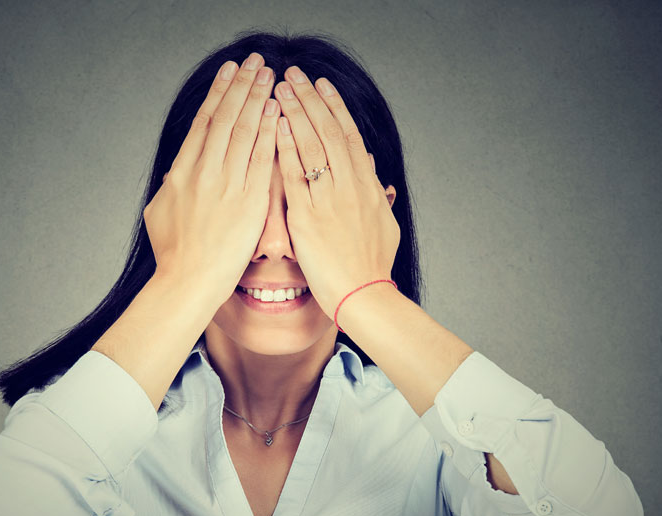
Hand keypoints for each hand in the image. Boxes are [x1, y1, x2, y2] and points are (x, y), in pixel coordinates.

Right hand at [143, 52, 278, 303]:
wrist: (187, 284)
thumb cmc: (173, 257)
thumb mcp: (160, 214)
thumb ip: (170, 189)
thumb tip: (174, 174)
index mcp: (181, 173)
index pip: (203, 123)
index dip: (218, 94)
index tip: (229, 72)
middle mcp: (202, 173)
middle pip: (224, 118)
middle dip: (241, 85)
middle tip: (254, 61)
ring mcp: (226, 186)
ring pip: (243, 131)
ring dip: (257, 99)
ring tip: (269, 75)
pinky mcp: (248, 202)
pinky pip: (260, 159)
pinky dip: (268, 132)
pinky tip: (277, 111)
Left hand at [273, 68, 399, 320]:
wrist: (364, 296)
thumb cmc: (371, 267)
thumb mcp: (385, 227)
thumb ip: (380, 201)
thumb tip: (381, 184)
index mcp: (368, 187)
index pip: (350, 136)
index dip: (335, 108)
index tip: (322, 86)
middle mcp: (350, 186)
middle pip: (330, 131)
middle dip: (311, 99)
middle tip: (295, 74)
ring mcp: (329, 199)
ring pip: (313, 146)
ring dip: (296, 113)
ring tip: (281, 87)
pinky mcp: (308, 217)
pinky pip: (295, 175)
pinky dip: (286, 147)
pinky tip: (276, 125)